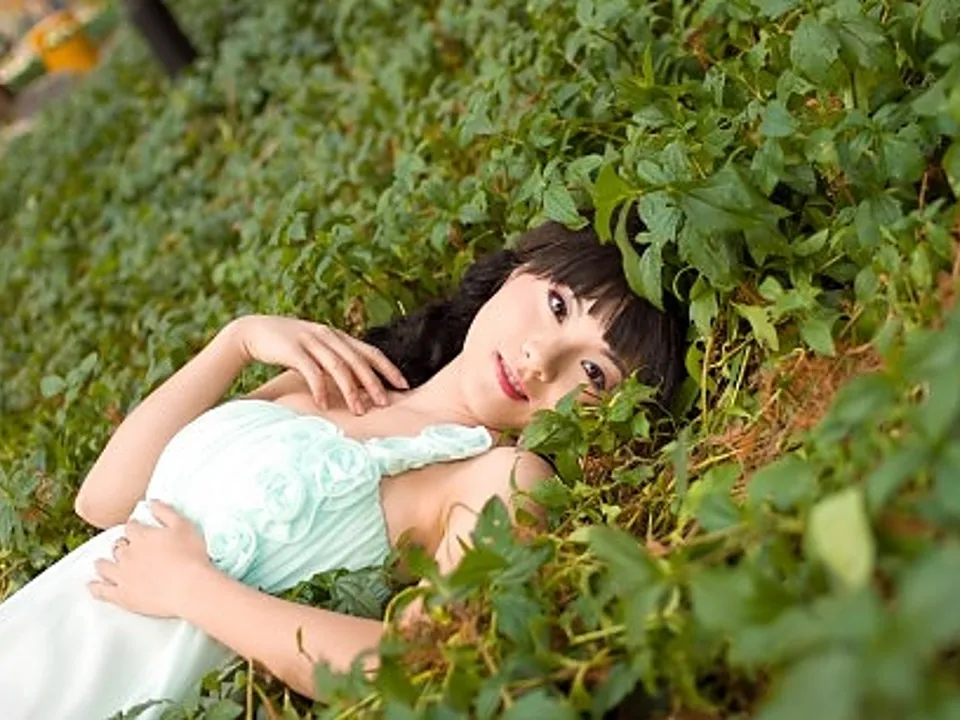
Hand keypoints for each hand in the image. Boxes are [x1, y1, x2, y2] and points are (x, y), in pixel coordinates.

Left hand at [89, 501, 213, 618]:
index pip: (131, 527)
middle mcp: (127, 554)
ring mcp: (122, 576)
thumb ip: (165, 512)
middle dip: (121, 546)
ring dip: (103, 564)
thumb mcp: (183, 525)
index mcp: (141, 536)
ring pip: (105, 567)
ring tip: (102, 564)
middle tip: (127, 549)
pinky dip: (95, 587)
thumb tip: (151, 502)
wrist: (189, 587)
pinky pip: (102, 591)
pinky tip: (92, 585)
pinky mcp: (122, 595)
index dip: (135, 528)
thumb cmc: (191, 555)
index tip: (138, 529)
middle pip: (118, 547)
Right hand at [230, 315, 408, 413]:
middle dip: (373, 383)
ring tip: (359, 411)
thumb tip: (359, 385)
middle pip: (358, 361)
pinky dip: (320, 388)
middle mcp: (328, 336)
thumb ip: (336, 361)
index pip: (370, 352)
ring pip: (338, 366)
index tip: (404, 385)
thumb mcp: (317, 350)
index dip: (388, 368)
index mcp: (338, 336)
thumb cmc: (290, 346)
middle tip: (384, 403)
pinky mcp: (292, 349)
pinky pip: (311, 371)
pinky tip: (325, 405)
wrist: (254, 331)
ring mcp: (311, 341)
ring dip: (350, 390)